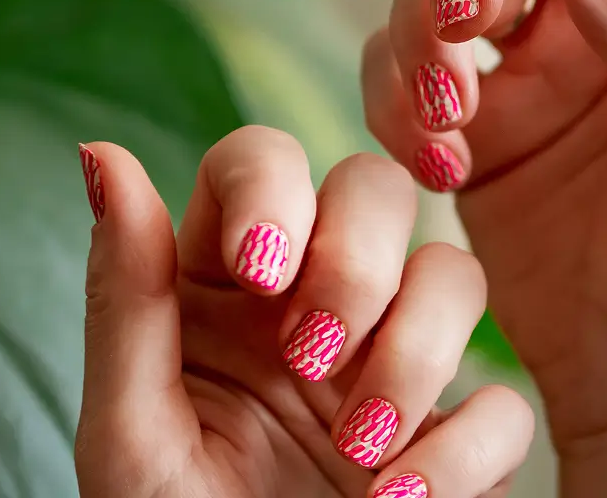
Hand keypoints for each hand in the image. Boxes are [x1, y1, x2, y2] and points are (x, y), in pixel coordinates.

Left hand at [72, 129, 532, 497]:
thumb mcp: (129, 432)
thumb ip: (124, 299)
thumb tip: (102, 154)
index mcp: (221, 283)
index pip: (260, 161)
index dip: (273, 185)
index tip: (262, 268)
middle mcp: (315, 302)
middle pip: (377, 188)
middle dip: (359, 260)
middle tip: (313, 355)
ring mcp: (391, 364)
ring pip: (455, 274)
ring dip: (415, 354)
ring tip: (356, 450)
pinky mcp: (455, 437)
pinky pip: (504, 402)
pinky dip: (462, 453)